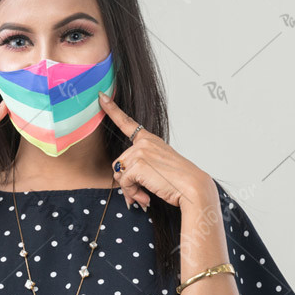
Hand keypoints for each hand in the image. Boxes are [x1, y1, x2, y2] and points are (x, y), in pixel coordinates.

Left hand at [97, 91, 213, 210]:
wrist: (192, 187)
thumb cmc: (178, 181)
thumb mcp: (158, 168)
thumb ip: (139, 169)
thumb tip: (120, 179)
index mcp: (150, 140)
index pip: (128, 123)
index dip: (112, 110)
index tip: (102, 96)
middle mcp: (143, 143)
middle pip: (119, 163)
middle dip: (127, 181)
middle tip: (140, 194)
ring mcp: (140, 151)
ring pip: (120, 174)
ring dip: (129, 189)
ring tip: (144, 195)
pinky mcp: (137, 164)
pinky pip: (124, 183)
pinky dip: (132, 193)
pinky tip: (145, 197)